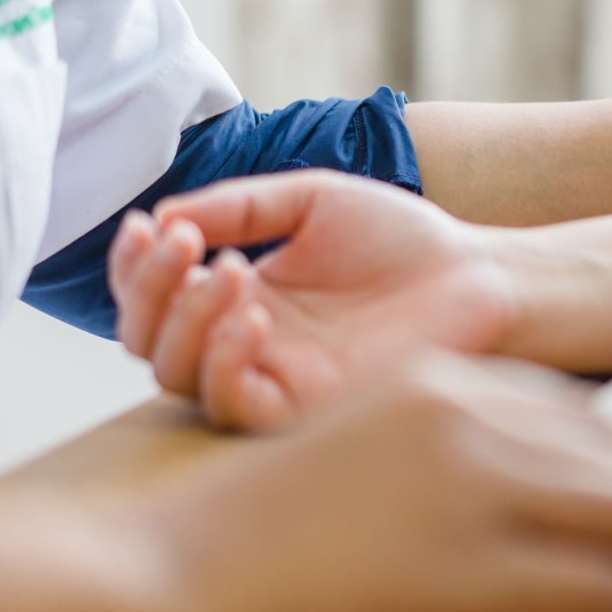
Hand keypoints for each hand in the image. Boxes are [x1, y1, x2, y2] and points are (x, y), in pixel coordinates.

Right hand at [109, 171, 509, 428]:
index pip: (155, 297)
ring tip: (229, 271)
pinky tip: (255, 317)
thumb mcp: (311, 201)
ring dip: (186, 320)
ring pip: (180, 377)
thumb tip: (162, 216)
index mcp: (240, 298)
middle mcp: (246, 345)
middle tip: (187, 244)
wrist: (476, 271)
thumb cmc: (403, 239)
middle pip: (149, 343)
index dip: (135, 266)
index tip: (148, 223)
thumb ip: (239, 206)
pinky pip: (236, 407)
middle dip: (152, 290)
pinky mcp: (307, 410)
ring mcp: (273, 380)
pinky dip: (227, 362)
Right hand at [140, 349, 611, 611]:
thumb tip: (534, 513)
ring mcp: (472, 485)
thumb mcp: (354, 463)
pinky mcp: (472, 567)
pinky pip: (609, 588)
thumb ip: (445, 463)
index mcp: (437, 381)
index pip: (584, 415)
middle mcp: (467, 414)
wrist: (156, 585)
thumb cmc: (242, 542)